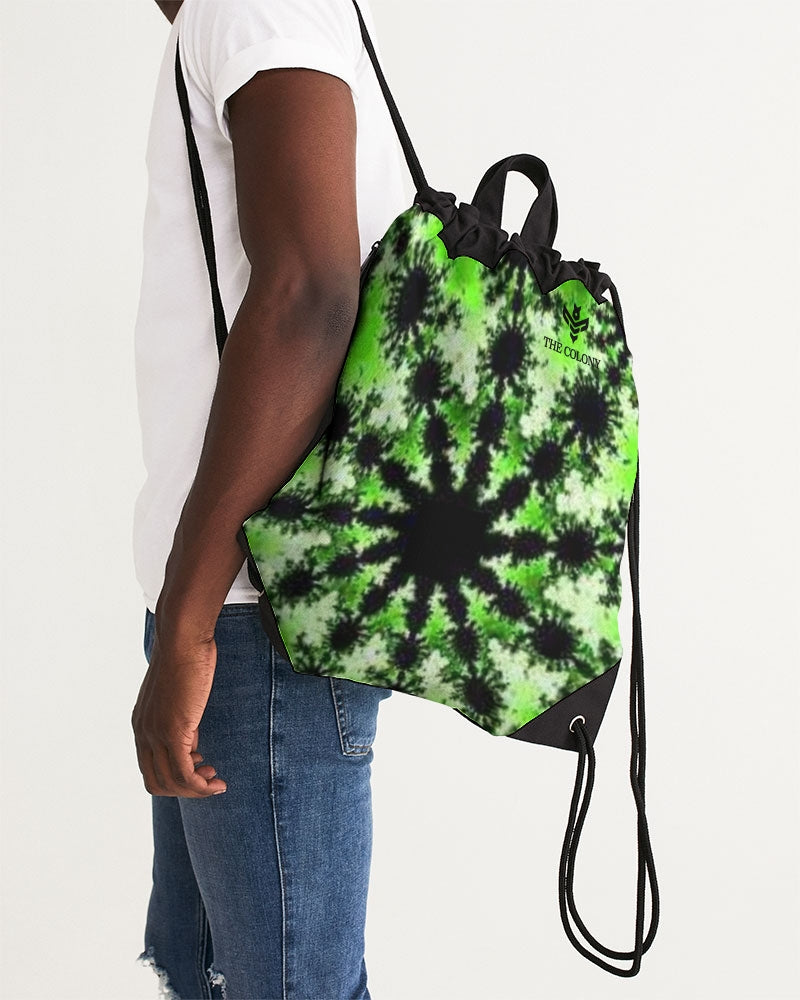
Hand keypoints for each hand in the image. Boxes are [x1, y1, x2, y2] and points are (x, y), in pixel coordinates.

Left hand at [131, 622, 227, 797]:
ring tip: (217, 782)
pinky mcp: (172, 732)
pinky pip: (184, 772)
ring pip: (171, 782)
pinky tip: (216, 780)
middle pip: (156, 783)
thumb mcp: (178, 694)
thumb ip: (178, 716)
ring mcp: (155, 734)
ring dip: (196, 790)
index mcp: (141, 725)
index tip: (202, 767)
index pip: (150, 769)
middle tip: (210, 779)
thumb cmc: (186, 658)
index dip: (175, 778)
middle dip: (185, 790)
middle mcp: (143, 733)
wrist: (182, 639)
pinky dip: (200, 785)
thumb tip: (190, 735)